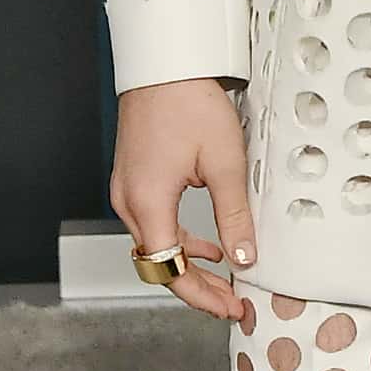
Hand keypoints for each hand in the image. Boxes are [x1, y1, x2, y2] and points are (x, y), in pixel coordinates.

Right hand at [109, 78, 255, 323]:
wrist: (164, 63)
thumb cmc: (188, 101)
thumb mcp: (224, 162)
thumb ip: (234, 216)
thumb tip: (245, 257)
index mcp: (147, 202)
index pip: (169, 270)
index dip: (200, 295)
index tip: (229, 306)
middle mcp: (129, 202)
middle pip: (158, 264)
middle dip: (197, 287)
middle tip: (232, 300)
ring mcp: (126, 191)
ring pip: (155, 247)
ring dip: (188, 265)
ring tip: (225, 277)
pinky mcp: (132, 180)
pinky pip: (153, 225)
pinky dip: (179, 242)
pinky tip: (206, 244)